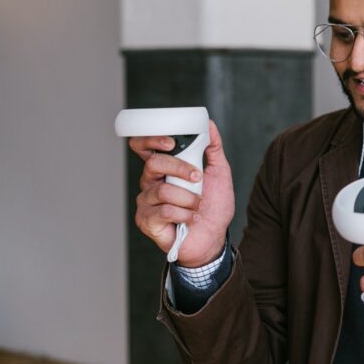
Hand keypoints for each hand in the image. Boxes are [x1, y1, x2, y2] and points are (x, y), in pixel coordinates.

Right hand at [128, 121, 234, 266]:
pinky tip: (189, 218)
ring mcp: (146, 201)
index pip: (144, 147)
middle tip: (197, 178)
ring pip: (163, 190)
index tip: (171, 142)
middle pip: (152, 164)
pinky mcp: (146, 220)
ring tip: (198, 205)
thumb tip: (209, 125)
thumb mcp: (219, 174)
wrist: (214, 238)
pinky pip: (164, 210)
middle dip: (179, 168)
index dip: (151, 140)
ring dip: (189, 198)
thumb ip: (213, 149)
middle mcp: (151, 182)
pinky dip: (184, 214)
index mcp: (164, 168)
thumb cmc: (213, 206)